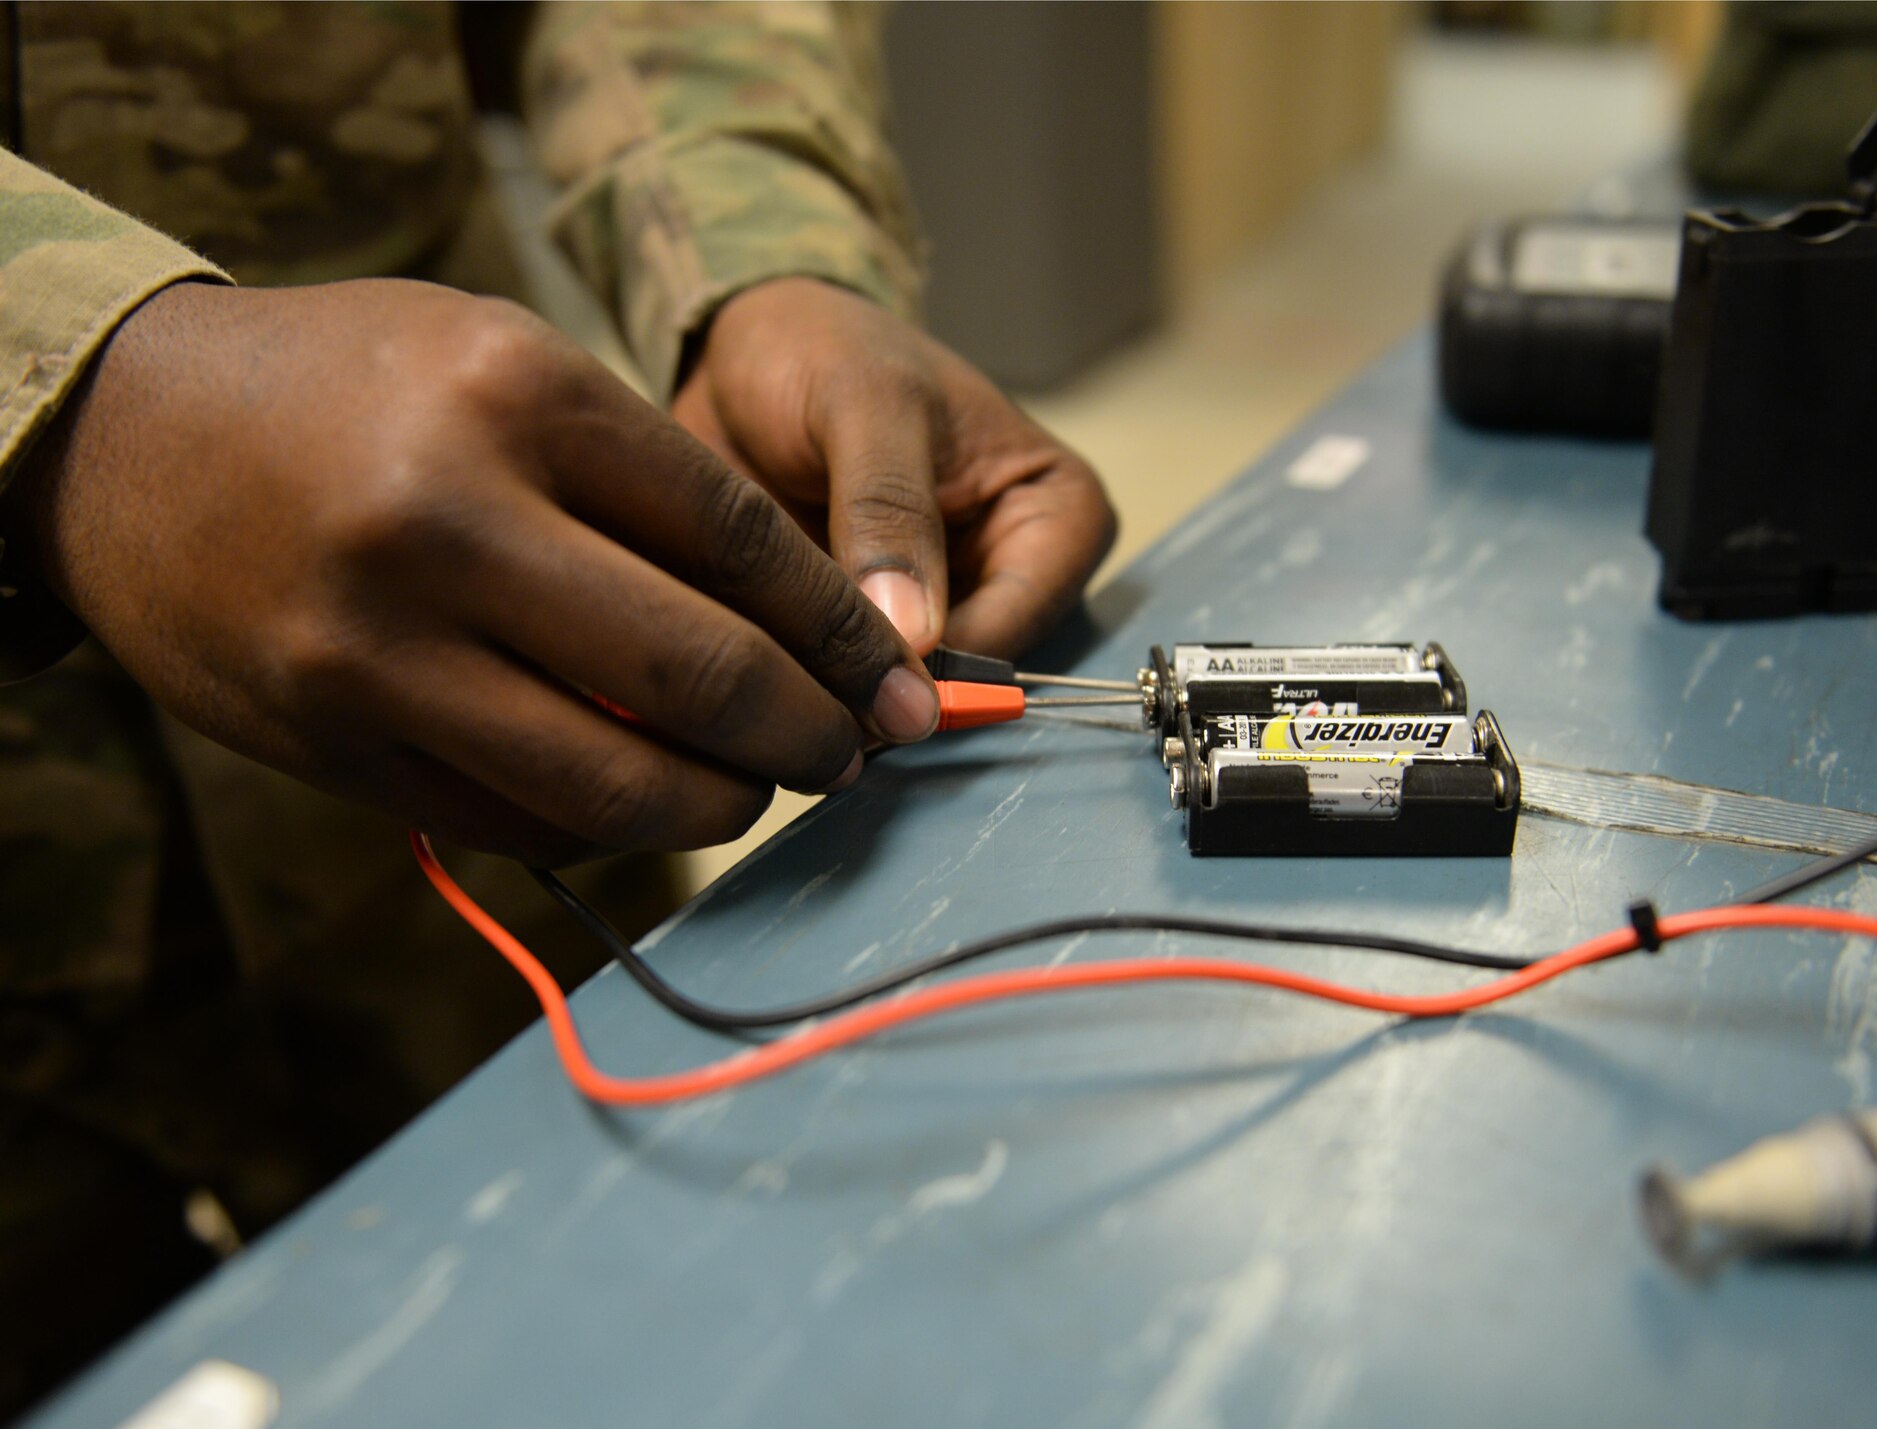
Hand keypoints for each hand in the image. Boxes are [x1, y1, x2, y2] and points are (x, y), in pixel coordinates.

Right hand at [15, 279, 938, 863]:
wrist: (125, 436)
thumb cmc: (352, 387)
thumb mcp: (507, 367)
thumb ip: (642, 483)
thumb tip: (798, 628)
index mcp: (517, 396)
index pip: (739, 536)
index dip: (841, 628)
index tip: (894, 681)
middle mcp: (446, 520)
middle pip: (696, 670)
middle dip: (806, 734)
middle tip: (850, 754)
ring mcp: (376, 647)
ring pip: (613, 783)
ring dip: (718, 806)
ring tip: (753, 790)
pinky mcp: (330, 743)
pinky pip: (514, 820)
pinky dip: (605, 826)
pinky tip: (643, 800)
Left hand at [672, 278, 1115, 658]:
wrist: (741, 348)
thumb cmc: (824, 347)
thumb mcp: (864, 402)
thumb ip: (889, 509)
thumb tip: (913, 636)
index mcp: (1056, 517)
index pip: (1015, 629)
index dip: (937, 669)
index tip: (848, 676)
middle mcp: (1012, 577)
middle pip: (965, 678)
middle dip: (881, 688)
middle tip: (793, 689)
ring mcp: (942, 612)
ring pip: (903, 693)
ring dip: (835, 694)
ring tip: (761, 668)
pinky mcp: (873, 633)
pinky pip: (846, 685)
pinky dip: (801, 683)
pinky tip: (750, 665)